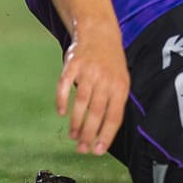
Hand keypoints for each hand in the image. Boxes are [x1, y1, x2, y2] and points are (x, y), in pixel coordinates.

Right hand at [55, 31, 129, 155]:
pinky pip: (65, 85)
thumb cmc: (110, 62)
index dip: (105, 136)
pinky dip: (62, 100)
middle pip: (97, 112)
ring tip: (73, 135)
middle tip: (81, 148)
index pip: (114, 117)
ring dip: (76, 122)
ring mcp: (88, 71)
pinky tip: (62, 112)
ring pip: (82, 102)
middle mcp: (105, 79)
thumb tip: (105, 133)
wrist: (99, 31)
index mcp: (120, 86)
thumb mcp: (121, 80)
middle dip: (88, 134)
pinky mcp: (73, 64)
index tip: (97, 151)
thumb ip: (114, 103)